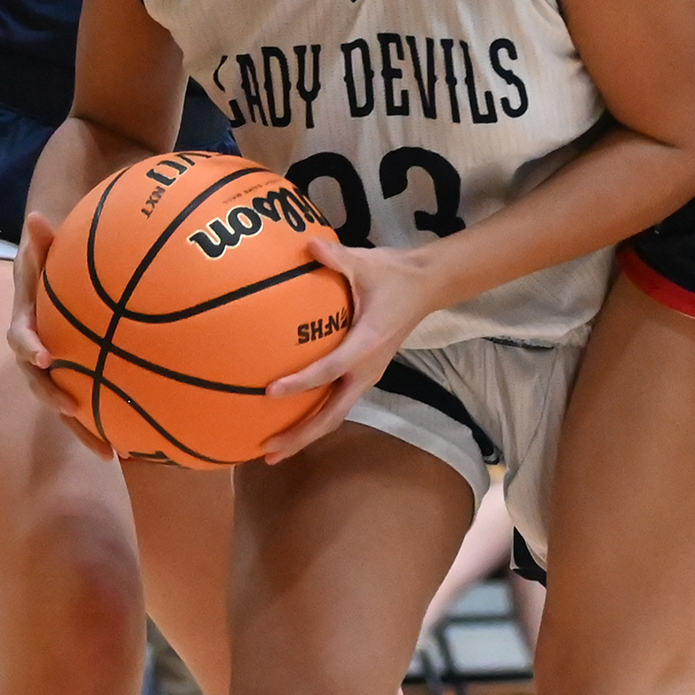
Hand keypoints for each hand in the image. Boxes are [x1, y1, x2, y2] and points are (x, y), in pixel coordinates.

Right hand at [7, 213, 111, 457]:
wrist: (51, 277)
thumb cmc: (48, 259)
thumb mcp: (41, 247)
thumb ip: (41, 239)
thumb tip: (37, 216)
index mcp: (25, 322)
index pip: (20, 339)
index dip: (30, 349)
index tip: (46, 357)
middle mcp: (38, 353)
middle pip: (41, 384)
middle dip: (55, 401)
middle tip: (73, 411)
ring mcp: (57, 370)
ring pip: (65, 404)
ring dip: (84, 428)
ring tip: (114, 451)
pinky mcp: (77, 379)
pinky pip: (90, 403)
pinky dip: (108, 423)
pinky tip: (137, 445)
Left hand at [257, 239, 432, 463]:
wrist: (426, 286)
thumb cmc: (394, 274)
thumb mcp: (365, 262)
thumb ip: (335, 256)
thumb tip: (306, 243)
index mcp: (366, 345)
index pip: (329, 370)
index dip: (300, 382)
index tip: (270, 392)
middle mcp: (367, 370)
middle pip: (332, 415)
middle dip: (301, 436)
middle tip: (268, 451)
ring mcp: (366, 376)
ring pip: (335, 415)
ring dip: (306, 434)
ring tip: (273, 449)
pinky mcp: (363, 375)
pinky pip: (337, 403)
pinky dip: (315, 417)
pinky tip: (290, 419)